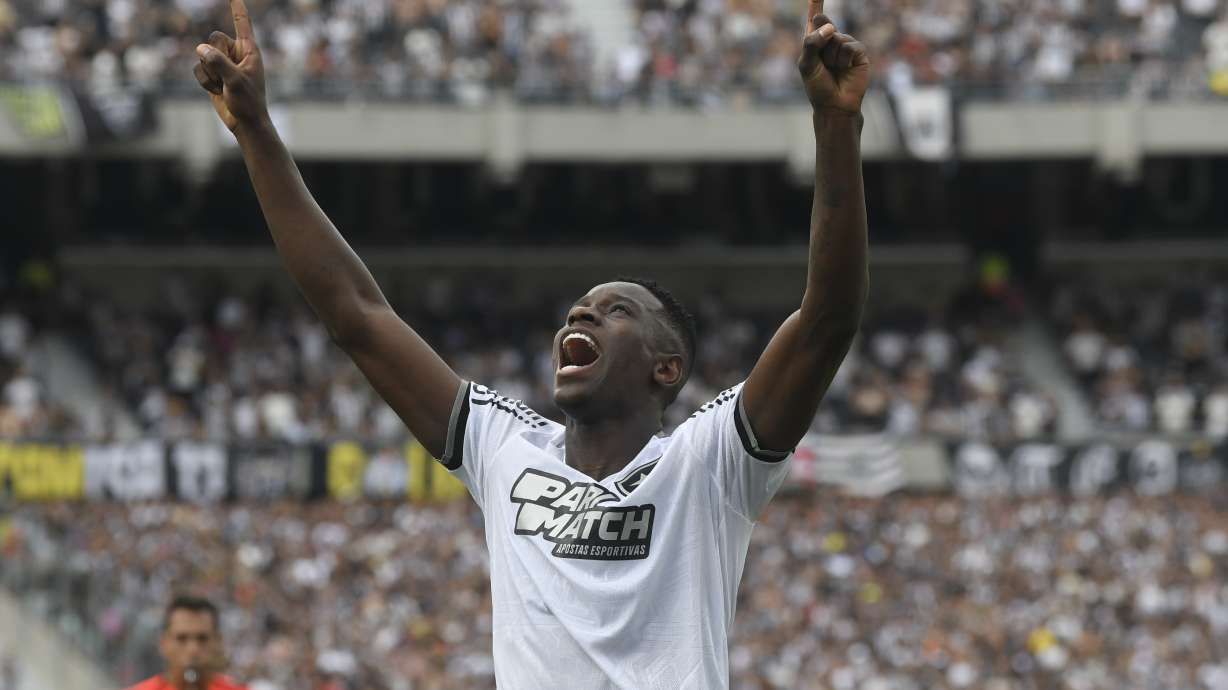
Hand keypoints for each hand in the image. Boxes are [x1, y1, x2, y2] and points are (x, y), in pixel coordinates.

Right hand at [193, 0, 266, 132]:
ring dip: (211, 74)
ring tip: (225, 87)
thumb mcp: (235, 81)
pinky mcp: (212, 74)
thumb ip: (219, 62)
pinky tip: (216, 91)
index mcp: (249, 51)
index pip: (242, 24)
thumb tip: (200, 49)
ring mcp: (223, 63)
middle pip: (213, 39)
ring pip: (202, 56)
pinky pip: (198, 69)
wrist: (245, 123)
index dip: (237, 9)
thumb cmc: (248, 102)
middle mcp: (235, 53)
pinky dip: (205, 81)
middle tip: (228, 76)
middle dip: (215, 58)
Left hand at [798, 0, 869, 114]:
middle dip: (820, 36)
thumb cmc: (818, 87)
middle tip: (822, 60)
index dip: (815, 4)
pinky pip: (849, 46)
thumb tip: (831, 28)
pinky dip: (844, 59)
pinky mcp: (858, 52)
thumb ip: (812, 43)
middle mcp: (830, 41)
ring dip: (832, 56)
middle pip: (824, 23)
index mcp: (814, 43)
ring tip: (834, 69)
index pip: (814, 19)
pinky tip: (845, 69)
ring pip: (837, 37)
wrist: (835, 105)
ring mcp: (845, 45)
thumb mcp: (806, 65)